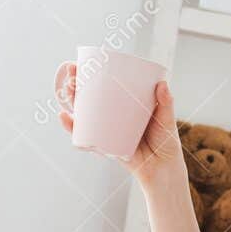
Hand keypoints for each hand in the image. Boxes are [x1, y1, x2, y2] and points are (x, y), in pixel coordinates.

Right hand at [54, 62, 183, 185]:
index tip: (83, 61)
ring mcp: (106, 130)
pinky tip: (64, 117)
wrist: (162, 170)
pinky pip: (85, 136)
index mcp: (126, 104)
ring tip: (68, 90)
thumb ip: (166, 104)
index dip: (92, 74)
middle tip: (71, 73)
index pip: (106, 85)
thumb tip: (162, 84)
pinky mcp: (103, 145)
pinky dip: (73, 128)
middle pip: (89, 97)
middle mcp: (113, 115)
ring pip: (84, 113)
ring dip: (71, 101)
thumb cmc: (166, 142)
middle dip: (76, 83)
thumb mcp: (166, 120)